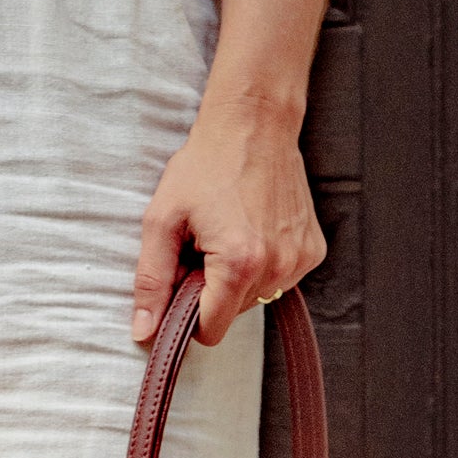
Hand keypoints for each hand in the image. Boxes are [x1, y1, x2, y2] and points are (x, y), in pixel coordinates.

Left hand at [131, 92, 325, 348]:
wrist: (253, 124)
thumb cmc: (204, 167)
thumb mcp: (162, 221)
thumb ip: (151, 282)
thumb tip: (144, 333)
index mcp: (239, 265)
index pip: (211, 331)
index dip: (188, 316)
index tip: (181, 283)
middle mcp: (277, 267)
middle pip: (233, 315)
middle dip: (212, 291)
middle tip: (203, 247)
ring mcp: (300, 260)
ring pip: (256, 299)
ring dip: (236, 279)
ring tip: (228, 233)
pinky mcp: (313, 250)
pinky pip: (278, 279)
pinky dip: (261, 265)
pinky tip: (252, 230)